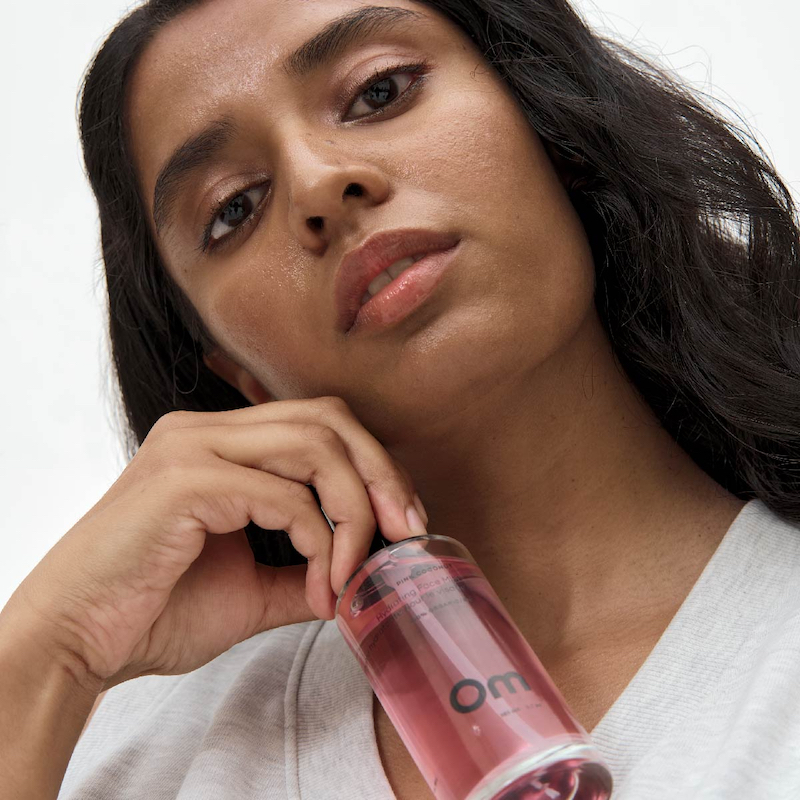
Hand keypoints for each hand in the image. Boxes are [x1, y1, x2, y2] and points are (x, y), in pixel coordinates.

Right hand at [3, 397, 427, 693]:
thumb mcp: (251, 587)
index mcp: (220, 442)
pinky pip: (285, 496)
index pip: (319, 423)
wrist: (76, 642)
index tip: (402, 522)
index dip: (373, 465)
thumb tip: (360, 573)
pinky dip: (320, 540)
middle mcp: (206, 429)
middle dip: (381, 473)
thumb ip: (305, 569)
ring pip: (315, 446)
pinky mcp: (185, 479)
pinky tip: (321, 585)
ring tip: (358, 570)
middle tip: (406, 531)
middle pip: (328, 418)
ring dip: (355, 510)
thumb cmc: (152, 612)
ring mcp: (193, 446)